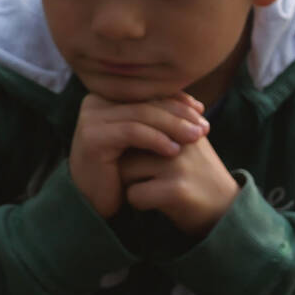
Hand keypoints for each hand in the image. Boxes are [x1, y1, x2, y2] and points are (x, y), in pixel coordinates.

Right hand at [68, 93, 206, 218]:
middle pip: (145, 101)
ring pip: (141, 115)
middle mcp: (94, 103)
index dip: (176, 99)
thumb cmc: (122, 171)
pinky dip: (156, 139)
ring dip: (173, 126)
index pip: (146, 92)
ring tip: (195, 138)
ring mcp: (91, 119)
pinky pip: (131, 132)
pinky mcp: (92, 137)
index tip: (201, 111)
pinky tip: (174, 150)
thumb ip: (160, 120)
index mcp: (106, 98)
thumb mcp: (143, 140)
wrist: (94, 202)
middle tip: (204, 127)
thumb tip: (197, 106)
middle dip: (178, 113)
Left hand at [119, 129, 241, 236]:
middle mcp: (181, 138)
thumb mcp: (185, 142)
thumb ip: (159, 124)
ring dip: (130, 184)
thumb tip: (118, 107)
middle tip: (144, 176)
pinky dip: (139, 203)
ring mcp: (178, 163)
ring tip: (154, 188)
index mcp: (181, 122)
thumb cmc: (196, 175)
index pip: (135, 121)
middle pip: (125, 147)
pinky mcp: (176, 190)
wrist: (228, 210)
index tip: (134, 156)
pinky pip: (134, 195)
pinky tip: (158, 203)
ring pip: (125, 171)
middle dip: (125, 164)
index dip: (127, 142)